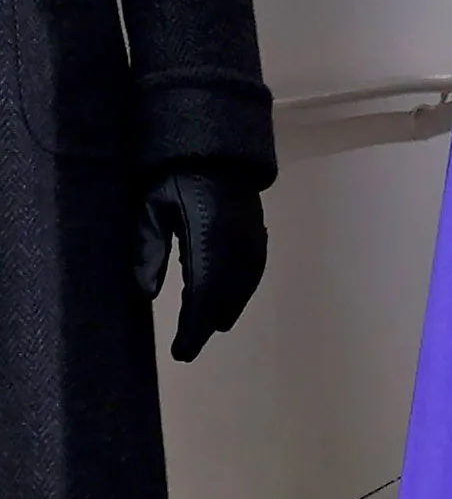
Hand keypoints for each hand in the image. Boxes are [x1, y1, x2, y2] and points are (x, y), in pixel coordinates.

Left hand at [135, 166, 268, 361]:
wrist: (214, 146)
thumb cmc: (173, 175)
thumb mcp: (152, 207)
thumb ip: (148, 249)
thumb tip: (144, 294)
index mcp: (207, 235)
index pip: (202, 294)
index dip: (193, 327)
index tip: (181, 352)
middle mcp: (236, 242)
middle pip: (225, 296)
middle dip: (207, 325)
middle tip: (189, 347)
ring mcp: (253, 238)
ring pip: (243, 287)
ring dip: (226, 310)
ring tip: (208, 328)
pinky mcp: (259, 233)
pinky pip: (254, 272)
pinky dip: (242, 292)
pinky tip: (230, 301)